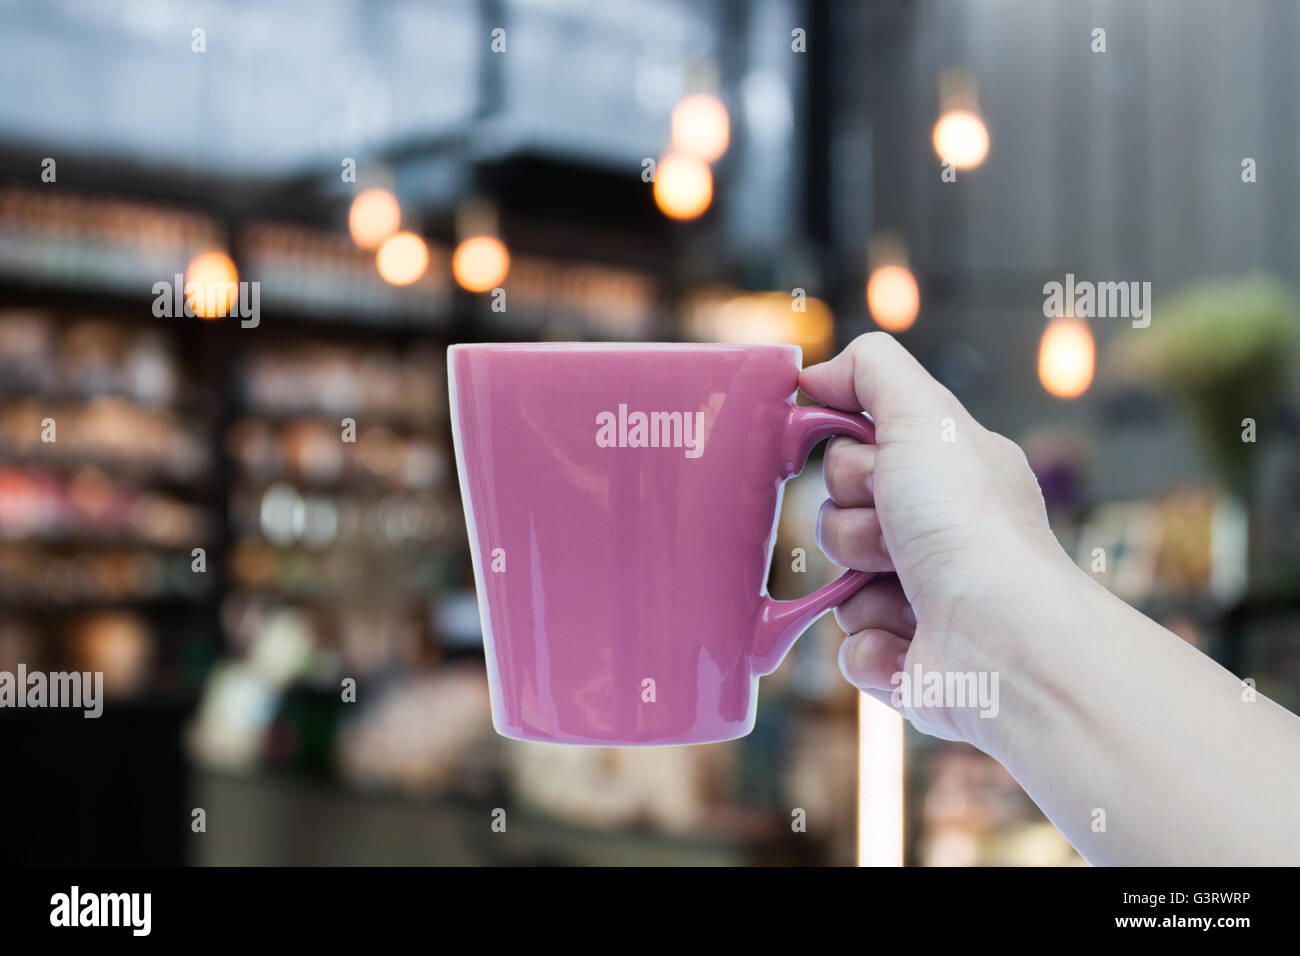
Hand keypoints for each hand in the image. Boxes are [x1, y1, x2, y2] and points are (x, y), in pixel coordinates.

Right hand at [801, 332, 1074, 743]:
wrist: (1002, 639)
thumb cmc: (969, 524)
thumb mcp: (924, 416)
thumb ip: (872, 370)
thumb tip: (818, 374)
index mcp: (948, 475)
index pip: (859, 452)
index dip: (850, 459)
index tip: (873, 465)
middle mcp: (940, 533)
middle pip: (837, 515)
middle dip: (854, 524)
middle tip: (897, 533)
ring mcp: (924, 599)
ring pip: (838, 583)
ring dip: (862, 586)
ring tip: (910, 593)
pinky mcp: (909, 660)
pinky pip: (850, 645)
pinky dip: (872, 644)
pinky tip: (911, 640)